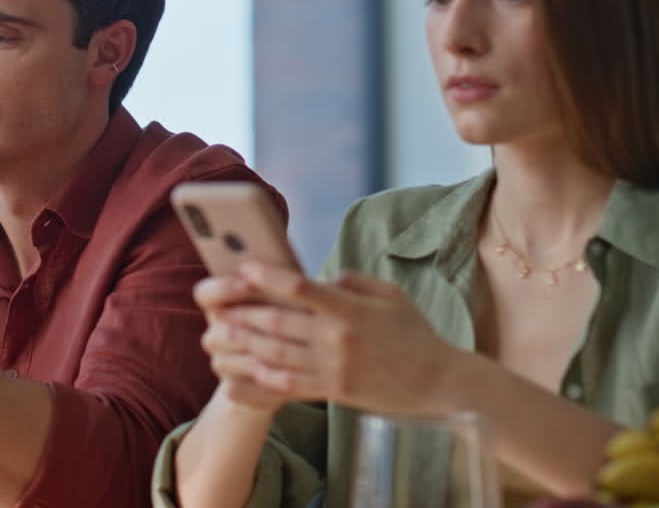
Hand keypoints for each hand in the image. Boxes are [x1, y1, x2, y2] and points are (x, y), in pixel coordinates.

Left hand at [212, 260, 459, 413]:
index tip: (244, 265)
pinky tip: (245, 368)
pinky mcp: (333, 392)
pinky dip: (263, 377)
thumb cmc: (415, 334)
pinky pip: (289, 385)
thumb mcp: (390, 295)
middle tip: (218, 303)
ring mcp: (333, 368)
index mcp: (350, 309)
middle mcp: (337, 339)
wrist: (440, 383)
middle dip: (244, 311)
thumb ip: (353, 282)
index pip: (300, 287)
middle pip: (278, 321)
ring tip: (220, 334)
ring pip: (276, 354)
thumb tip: (322, 279)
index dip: (268, 275)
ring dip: (245, 342)